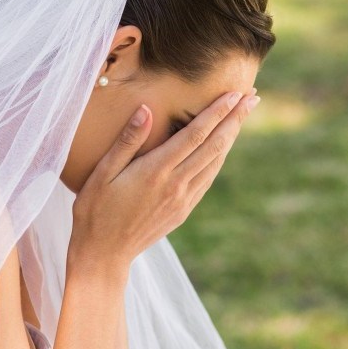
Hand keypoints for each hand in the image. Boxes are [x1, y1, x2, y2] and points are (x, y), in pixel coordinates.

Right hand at [67, 87, 258, 273]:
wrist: (104, 254)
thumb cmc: (95, 210)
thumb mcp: (102, 173)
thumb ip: (127, 141)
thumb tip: (146, 110)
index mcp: (156, 172)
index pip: (195, 134)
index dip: (217, 112)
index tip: (234, 94)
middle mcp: (176, 185)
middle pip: (214, 146)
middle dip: (235, 119)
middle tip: (252, 97)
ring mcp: (182, 200)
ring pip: (215, 162)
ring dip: (231, 137)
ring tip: (243, 115)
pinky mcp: (183, 210)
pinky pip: (207, 179)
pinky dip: (219, 158)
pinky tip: (223, 147)